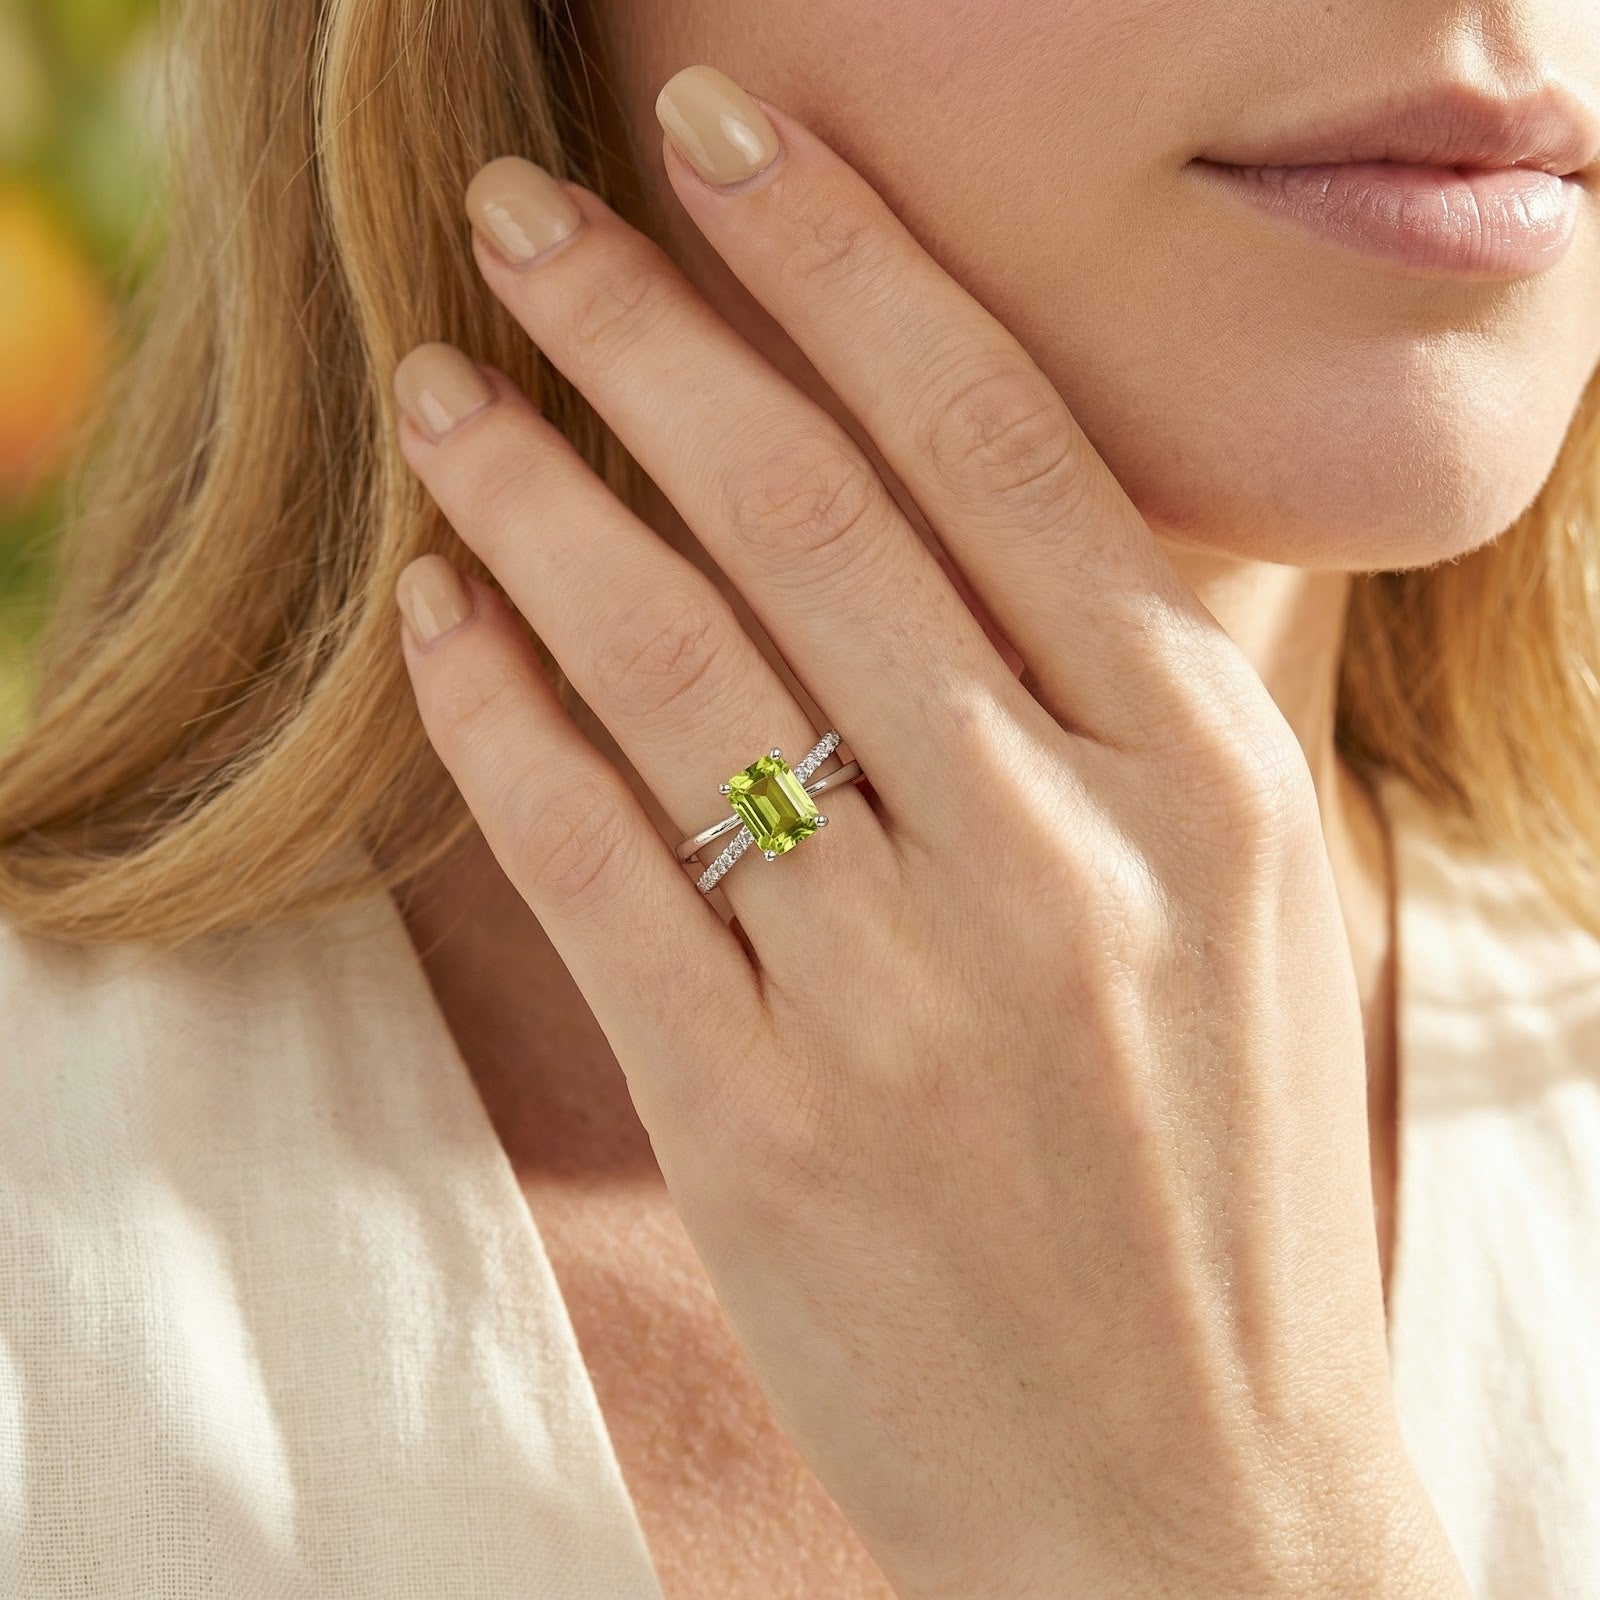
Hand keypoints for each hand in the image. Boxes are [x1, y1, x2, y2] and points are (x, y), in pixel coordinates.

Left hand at [391, 65, 1466, 1599]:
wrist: (1194, 1497)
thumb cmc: (1218, 1182)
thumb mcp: (1245, 899)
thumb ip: (1115, 699)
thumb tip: (948, 493)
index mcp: (1208, 774)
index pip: (996, 440)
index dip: (843, 261)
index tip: (723, 135)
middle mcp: (1066, 854)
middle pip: (807, 509)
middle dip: (643, 326)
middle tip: (520, 216)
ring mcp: (909, 991)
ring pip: (674, 662)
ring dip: (533, 496)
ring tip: (441, 387)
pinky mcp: (764, 1120)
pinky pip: (600, 858)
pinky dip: (502, 717)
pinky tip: (442, 614)